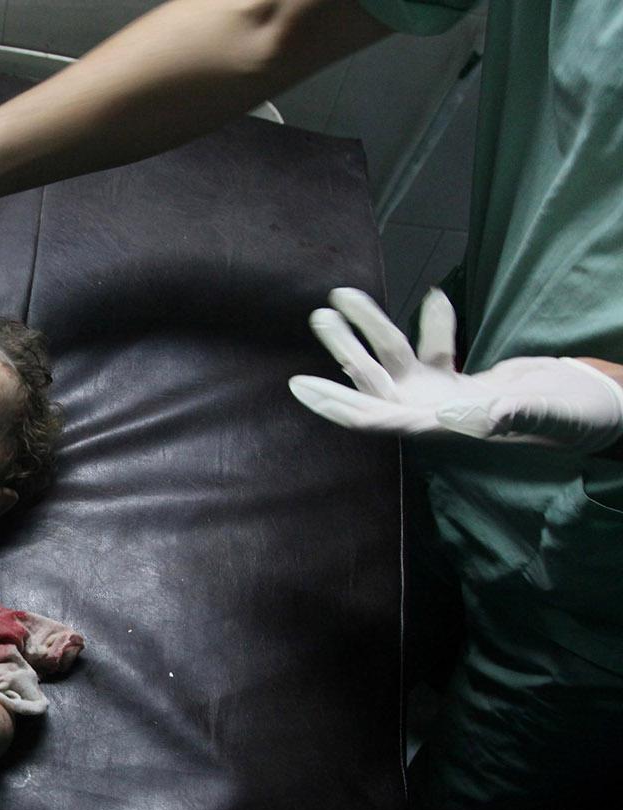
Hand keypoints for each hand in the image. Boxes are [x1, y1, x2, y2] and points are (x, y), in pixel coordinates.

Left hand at [289, 288, 622, 451]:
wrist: (595, 412)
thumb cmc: (575, 419)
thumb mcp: (544, 415)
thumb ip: (509, 414)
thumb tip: (474, 414)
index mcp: (442, 428)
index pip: (377, 419)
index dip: (338, 405)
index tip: (301, 387)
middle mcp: (431, 415)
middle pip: (372, 384)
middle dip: (343, 352)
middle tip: (319, 317)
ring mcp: (442, 398)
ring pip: (393, 361)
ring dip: (369, 329)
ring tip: (341, 296)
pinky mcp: (459, 383)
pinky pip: (433, 349)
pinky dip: (432, 324)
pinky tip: (434, 295)